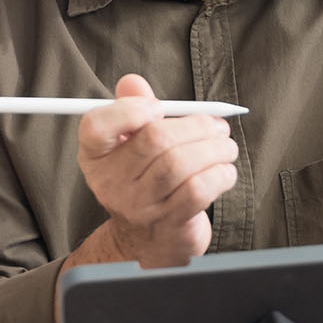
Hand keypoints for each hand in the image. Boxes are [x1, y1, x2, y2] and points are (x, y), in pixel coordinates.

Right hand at [77, 74, 237, 267]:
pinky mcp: (167, 223)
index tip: (158, 107)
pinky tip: (225, 171)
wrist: (145, 240)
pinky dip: (220, 174)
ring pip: (180, 164)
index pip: (96, 126)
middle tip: (217, 126)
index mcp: (96, 156)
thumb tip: (133, 82)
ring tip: (226, 147)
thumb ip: (131, 109)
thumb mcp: (130, 145)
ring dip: (214, 149)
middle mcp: (111, 182)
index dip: (129, 110)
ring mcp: (138, 206)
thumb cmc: (143, 180)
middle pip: (154, 139)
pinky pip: (198, 190)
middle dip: (196, 126)